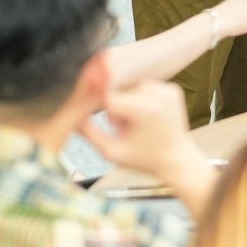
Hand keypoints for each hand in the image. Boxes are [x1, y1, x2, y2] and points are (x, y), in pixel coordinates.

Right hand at [79, 80, 205, 193]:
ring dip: (127, 102)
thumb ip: (87, 131)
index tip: (104, 121)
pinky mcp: (173, 89)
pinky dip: (139, 99)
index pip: (109, 98)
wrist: (177, 159)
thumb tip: (69, 113)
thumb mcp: (110, 151)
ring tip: (135, 124)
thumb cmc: (142, 159)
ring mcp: (168, 89)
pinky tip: (145, 116)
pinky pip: (144, 87)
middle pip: (120, 91)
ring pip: (130, 87)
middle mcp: (159, 94)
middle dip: (116, 108)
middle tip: (125, 129)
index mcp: (145, 110)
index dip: (104, 111)